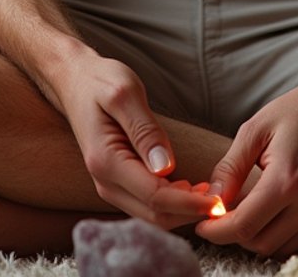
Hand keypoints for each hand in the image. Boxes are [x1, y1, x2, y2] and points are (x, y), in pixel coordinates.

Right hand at [53, 47, 215, 228]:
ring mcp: (109, 186)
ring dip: (182, 211)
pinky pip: (146, 204)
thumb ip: (145, 130)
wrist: (75, 81)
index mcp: (106, 162)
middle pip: (154, 215)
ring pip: (151, 215)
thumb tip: (166, 168)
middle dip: (189, 212)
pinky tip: (191, 190)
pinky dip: (171, 204)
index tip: (219, 201)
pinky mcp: (116, 183)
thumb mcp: (125, 93)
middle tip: (222, 200)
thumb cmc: (100, 81)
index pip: (155, 197)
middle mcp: (105, 182)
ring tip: (211, 194)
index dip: (189, 203)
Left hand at [194, 74, 297, 256]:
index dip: (217, 231)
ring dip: (258, 236)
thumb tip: (211, 201)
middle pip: (261, 243)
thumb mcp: (256, 129)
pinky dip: (280, 233)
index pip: (244, 226)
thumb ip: (230, 168)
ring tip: (245, 211)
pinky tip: (270, 211)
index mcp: (287, 179)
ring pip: (281, 246)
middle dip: (235, 235)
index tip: (202, 225)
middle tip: (221, 217)